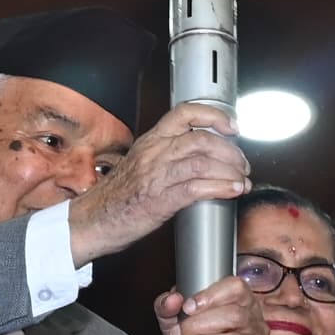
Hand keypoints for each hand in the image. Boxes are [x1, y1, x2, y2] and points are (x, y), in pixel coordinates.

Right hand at [66, 102, 251, 261]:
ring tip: (241, 180)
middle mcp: (154, 153)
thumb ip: (167, 156)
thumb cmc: (117, 198)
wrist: (92, 221)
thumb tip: (202, 157)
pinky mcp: (160, 199)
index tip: (232, 126)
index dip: (214, 115)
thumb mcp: (140, 165)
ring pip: (203, 160)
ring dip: (230, 171)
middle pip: (202, 138)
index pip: (184, 113)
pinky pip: (197, 187)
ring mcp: (156, 175)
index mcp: (150, 141)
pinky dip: (221, 188)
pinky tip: (231, 191)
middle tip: (241, 164)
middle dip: (230, 151)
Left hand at [152, 274, 256, 334]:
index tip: (188, 307)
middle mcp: (253, 322)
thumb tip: (172, 300)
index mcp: (241, 300)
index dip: (211, 296)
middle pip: (234, 316)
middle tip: (177, 334)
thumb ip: (167, 304)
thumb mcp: (174, 316)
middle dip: (199, 325)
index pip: (237, 288)